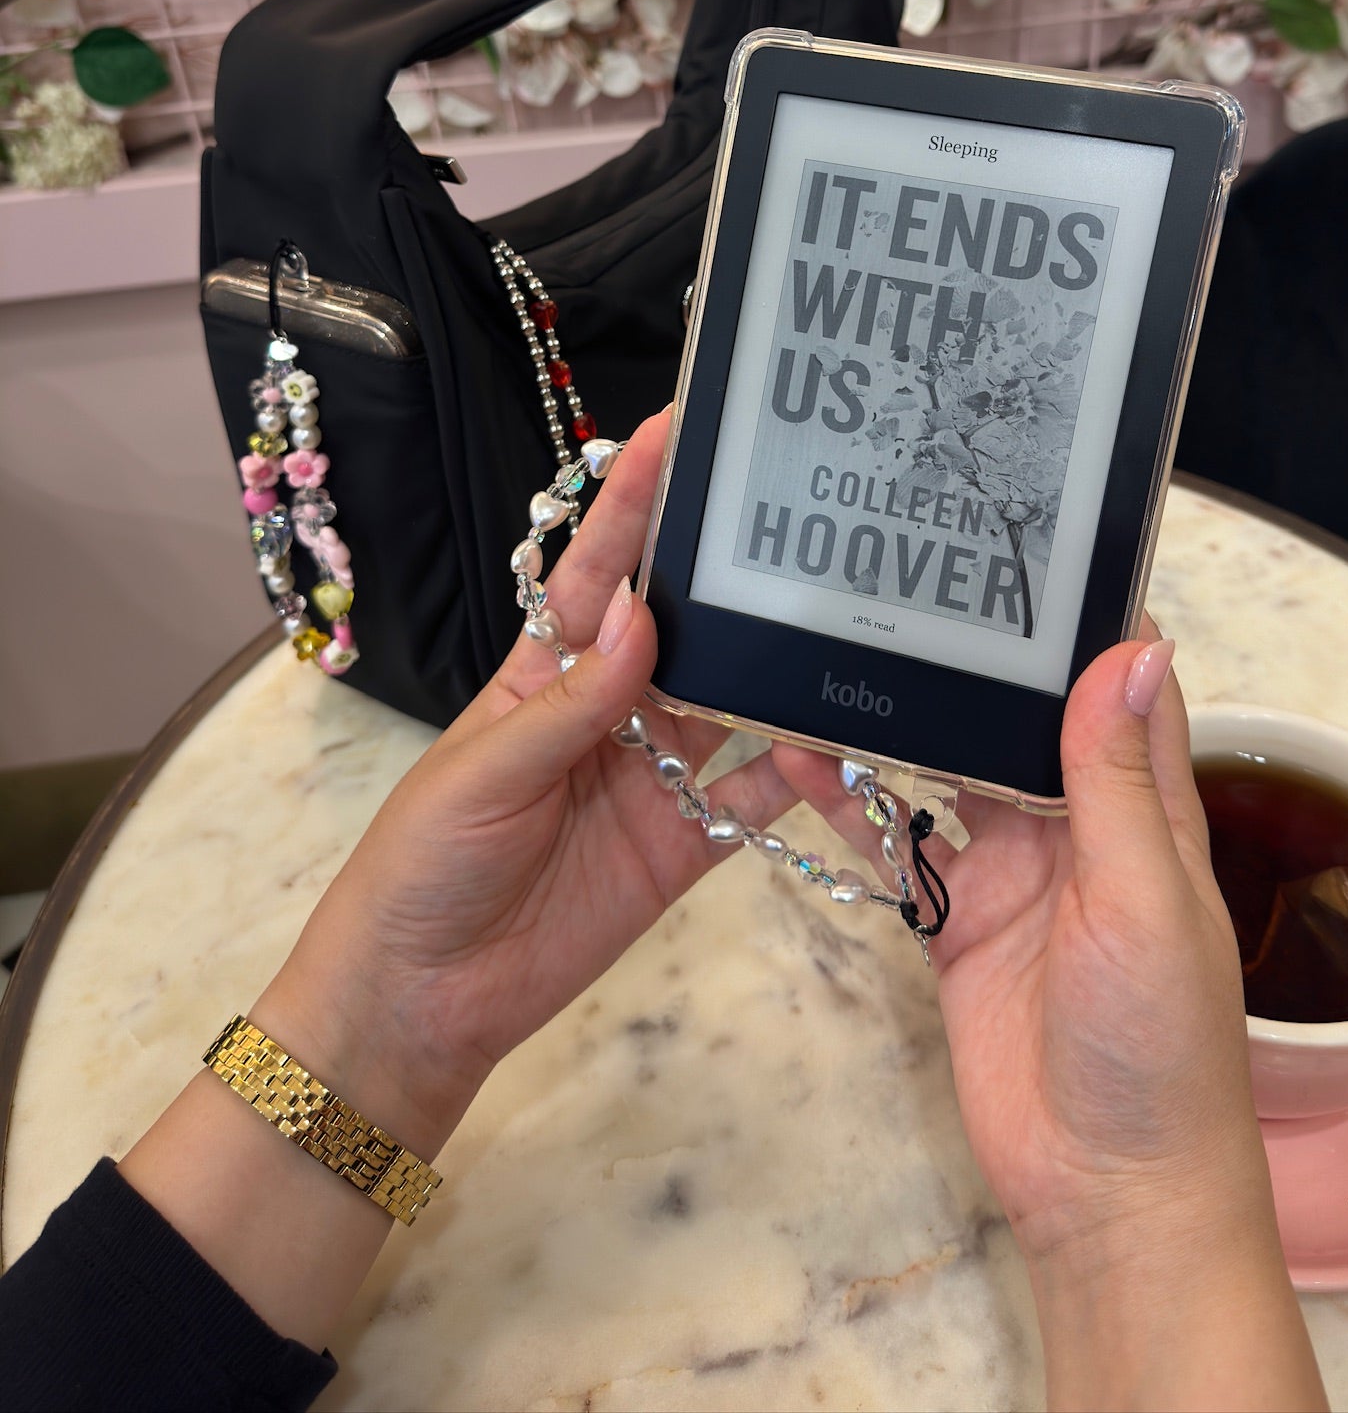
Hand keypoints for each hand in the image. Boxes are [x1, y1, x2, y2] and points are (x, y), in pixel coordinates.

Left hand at [253, 410, 794, 1158]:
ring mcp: (656, 777)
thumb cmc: (425, 863)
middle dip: (727, 572)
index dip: (635, 502)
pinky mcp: (685, 845)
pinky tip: (842, 731)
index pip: (599, 572)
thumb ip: (571, 704)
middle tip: (797, 511)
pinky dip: (796, 768)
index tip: (679, 429)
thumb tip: (645, 617)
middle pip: (683, 628)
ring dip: (774, 663)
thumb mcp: (484, 773)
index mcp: (545, 673)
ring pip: (730, 703)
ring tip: (839, 610)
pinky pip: (752, 796)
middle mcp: (612, 711)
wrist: (424, 1000)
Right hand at [772, 635, 1326, 1410]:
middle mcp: (1078, 821)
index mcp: (1145, 805)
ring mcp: (1011, 867)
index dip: (1079, 610)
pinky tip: (803, 753)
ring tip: (834, 643)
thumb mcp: (1143, 899)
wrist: (1105, 1190)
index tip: (1018, 532)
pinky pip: (900, 838)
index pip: (1116, 681)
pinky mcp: (955, 917)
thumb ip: (1121, 780)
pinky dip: (854, 797)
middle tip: (893, 569)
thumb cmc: (1156, 1045)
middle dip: (969, 651)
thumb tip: (1128, 644)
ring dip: (903, 714)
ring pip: (950, 764)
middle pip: (1019, 712)